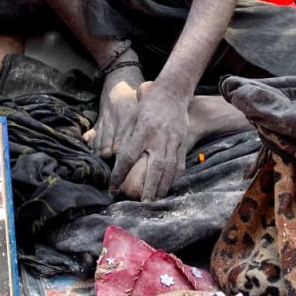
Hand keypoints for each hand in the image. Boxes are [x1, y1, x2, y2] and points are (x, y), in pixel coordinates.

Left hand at [109, 83, 189, 200]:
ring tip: (155, 201)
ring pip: (169, 169)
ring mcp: (174, 140)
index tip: (113, 186)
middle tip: (143, 203)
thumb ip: (128, 138)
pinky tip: (168, 187)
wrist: (173, 91)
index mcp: (143, 129)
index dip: (120, 173)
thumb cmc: (149, 104)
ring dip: (163, 187)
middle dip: (149, 188)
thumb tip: (118, 160)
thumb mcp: (134, 117)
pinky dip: (174, 178)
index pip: (129, 156)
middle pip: (155, 168)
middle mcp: (159, 137)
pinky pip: (180, 164)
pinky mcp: (183, 141)